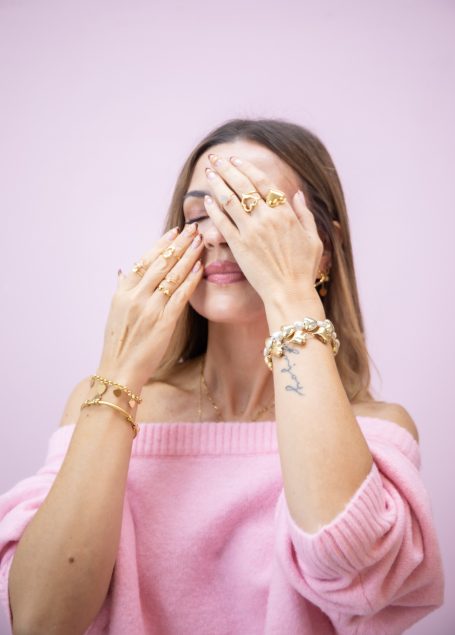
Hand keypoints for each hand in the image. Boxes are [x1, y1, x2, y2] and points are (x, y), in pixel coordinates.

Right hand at [96, 224, 203, 390]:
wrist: (119, 370)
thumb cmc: (118, 342)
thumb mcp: (115, 311)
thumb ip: (121, 288)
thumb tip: (123, 270)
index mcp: (124, 291)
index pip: (145, 259)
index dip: (162, 243)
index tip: (175, 230)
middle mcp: (136, 295)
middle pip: (162, 262)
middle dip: (180, 243)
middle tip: (194, 228)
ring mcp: (150, 308)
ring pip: (173, 275)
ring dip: (189, 256)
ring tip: (200, 241)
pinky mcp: (164, 322)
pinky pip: (181, 295)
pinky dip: (191, 279)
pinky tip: (201, 267)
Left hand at [202, 154, 323, 304]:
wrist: (289, 292)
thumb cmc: (304, 269)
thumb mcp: (313, 238)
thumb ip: (305, 214)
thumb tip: (297, 194)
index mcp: (286, 213)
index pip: (263, 182)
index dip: (247, 168)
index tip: (236, 160)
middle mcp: (267, 218)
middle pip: (243, 185)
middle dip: (227, 169)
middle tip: (216, 158)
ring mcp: (251, 231)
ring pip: (230, 200)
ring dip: (218, 184)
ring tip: (209, 173)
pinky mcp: (239, 246)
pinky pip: (223, 223)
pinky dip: (213, 210)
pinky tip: (207, 201)